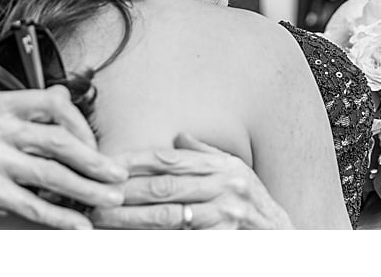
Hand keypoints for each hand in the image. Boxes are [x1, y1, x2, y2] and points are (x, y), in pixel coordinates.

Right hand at [0, 86, 127, 229]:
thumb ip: (23, 110)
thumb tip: (62, 94)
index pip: (52, 104)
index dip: (81, 124)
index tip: (94, 143)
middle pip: (59, 140)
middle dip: (95, 159)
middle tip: (117, 174)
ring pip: (51, 174)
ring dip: (86, 189)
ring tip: (107, 198)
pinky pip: (33, 205)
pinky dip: (61, 217)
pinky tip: (78, 225)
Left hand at [91, 133, 293, 228]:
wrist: (287, 240)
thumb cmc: (255, 203)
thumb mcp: (236, 170)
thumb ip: (204, 155)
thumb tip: (177, 138)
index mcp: (221, 166)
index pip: (167, 159)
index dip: (132, 161)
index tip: (104, 164)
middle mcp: (224, 187)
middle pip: (163, 187)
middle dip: (124, 191)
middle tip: (93, 195)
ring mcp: (225, 216)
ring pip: (168, 216)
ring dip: (131, 219)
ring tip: (102, 219)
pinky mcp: (223, 242)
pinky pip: (181, 242)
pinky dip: (154, 241)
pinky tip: (132, 241)